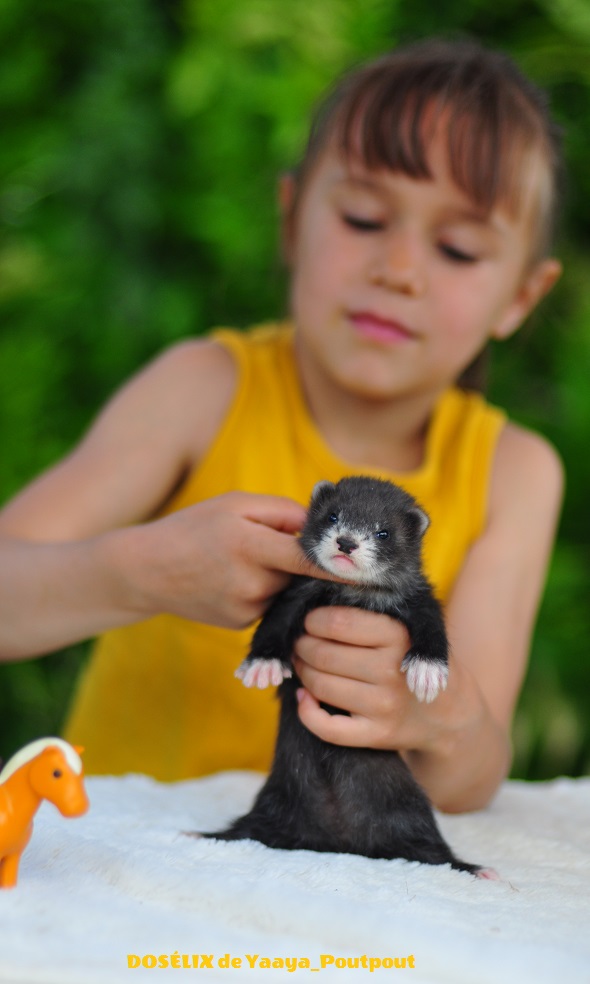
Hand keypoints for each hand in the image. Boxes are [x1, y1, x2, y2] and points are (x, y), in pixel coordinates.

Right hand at [129, 491, 329, 629]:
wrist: (147, 570)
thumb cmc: (194, 527)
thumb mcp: (235, 504)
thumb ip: (283, 511)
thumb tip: (319, 527)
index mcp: (250, 545)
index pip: (308, 559)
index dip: (340, 565)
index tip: (369, 569)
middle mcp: (251, 582)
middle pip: (300, 573)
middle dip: (303, 562)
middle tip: (289, 546)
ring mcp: (246, 608)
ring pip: (286, 589)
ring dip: (283, 577)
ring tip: (247, 561)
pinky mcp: (241, 624)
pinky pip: (270, 604)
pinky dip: (266, 591)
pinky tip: (237, 579)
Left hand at [293, 606, 451, 752]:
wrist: (452, 713)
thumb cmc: (417, 659)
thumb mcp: (408, 627)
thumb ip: (371, 614)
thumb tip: (315, 603)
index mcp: (399, 636)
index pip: (338, 623)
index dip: (313, 620)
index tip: (311, 621)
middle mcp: (392, 671)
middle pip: (323, 655)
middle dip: (303, 646)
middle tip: (301, 642)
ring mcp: (383, 707)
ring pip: (320, 686)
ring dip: (302, 672)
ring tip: (304, 664)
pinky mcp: (377, 735)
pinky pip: (326, 728)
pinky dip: (306, 712)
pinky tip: (304, 698)